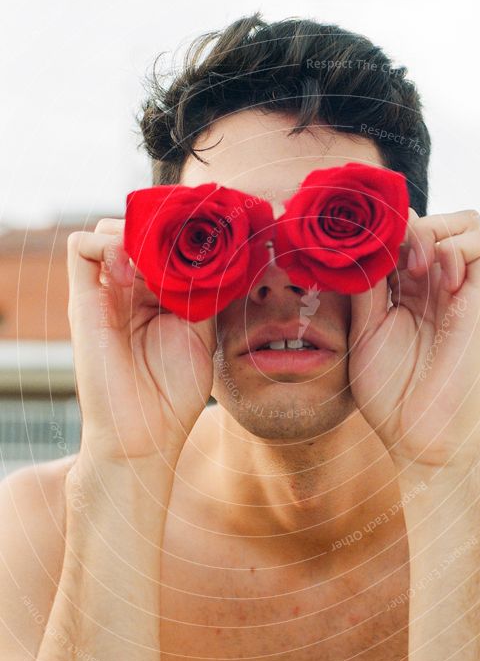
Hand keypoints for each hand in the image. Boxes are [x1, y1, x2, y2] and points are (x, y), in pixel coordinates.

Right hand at [67, 218, 214, 474]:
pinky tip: (133, 267)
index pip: (163, 243)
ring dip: (137, 232)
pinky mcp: (83, 301)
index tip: (210, 228)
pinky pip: (81, 247)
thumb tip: (216, 249)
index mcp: (157, 295)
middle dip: (164, 226)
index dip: (183, 231)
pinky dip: (107, 242)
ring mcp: (105, 292)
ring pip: (110, 230)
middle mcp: (129, 289)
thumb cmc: (173, 392)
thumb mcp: (201, 331)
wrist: (144, 434)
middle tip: (188, 238)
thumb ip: (202, 290)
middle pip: (138, 230)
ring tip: (161, 257)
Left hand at [348, 208, 479, 468]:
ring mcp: (459, 291)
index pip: (402, 235)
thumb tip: (360, 243)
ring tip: (413, 267)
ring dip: (436, 230)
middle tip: (391, 260)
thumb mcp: (364, 332)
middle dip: (410, 225)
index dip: (384, 231)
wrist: (419, 437)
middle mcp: (433, 286)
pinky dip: (458, 245)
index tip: (361, 250)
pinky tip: (437, 277)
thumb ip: (365, 288)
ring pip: (465, 222)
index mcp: (404, 293)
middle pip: (434, 221)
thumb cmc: (390, 395)